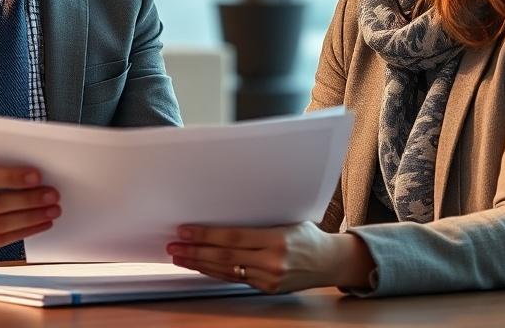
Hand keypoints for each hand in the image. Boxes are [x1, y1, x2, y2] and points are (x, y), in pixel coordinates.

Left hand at [167, 222, 373, 293]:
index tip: (185, 231)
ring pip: (226, 271)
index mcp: (276, 239)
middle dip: (195, 251)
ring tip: (180, 257)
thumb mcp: (286, 220)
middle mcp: (272, 261)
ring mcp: (269, 278)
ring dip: (200, 264)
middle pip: (225, 257)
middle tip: (174, 246)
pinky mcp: (267, 288)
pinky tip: (201, 266)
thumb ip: (257, 223)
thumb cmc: (308, 235)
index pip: (232, 237)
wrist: (330, 262)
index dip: (206, 235)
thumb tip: (223, 214)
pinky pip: (235, 279)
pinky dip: (215, 272)